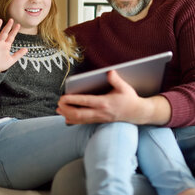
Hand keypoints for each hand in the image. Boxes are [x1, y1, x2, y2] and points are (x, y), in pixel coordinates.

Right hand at [0, 19, 27, 72]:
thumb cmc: (2, 65)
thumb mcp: (12, 59)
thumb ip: (19, 54)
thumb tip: (26, 49)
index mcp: (6, 45)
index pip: (11, 36)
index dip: (14, 31)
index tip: (18, 25)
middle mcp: (0, 43)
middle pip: (4, 33)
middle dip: (8, 26)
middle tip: (12, 19)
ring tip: (0, 20)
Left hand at [56, 70, 170, 124]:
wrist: (136, 113)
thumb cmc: (130, 99)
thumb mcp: (124, 87)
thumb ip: (116, 80)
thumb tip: (109, 72)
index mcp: (104, 103)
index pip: (85, 102)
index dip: (72, 100)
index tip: (63, 97)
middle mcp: (100, 112)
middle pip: (79, 113)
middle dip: (66, 109)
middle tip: (58, 103)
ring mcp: (99, 118)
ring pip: (80, 119)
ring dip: (67, 115)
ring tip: (59, 109)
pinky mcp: (99, 121)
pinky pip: (83, 122)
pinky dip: (73, 120)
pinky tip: (67, 117)